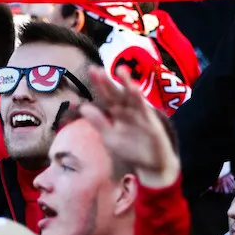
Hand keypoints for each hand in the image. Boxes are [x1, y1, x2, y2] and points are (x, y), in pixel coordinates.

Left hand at [78, 66, 180, 187]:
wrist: (152, 165)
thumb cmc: (130, 150)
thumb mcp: (110, 138)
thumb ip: (98, 122)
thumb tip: (82, 106)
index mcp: (117, 113)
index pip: (106, 97)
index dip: (99, 85)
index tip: (91, 71)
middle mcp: (128, 110)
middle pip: (117, 94)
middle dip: (108, 82)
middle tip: (98, 70)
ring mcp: (140, 114)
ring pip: (132, 96)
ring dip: (127, 83)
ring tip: (120, 70)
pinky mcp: (151, 122)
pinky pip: (144, 109)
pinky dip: (139, 99)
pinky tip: (134, 89)